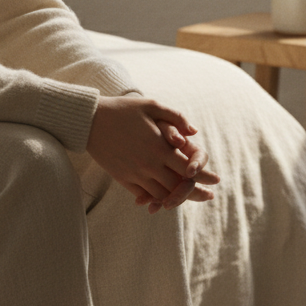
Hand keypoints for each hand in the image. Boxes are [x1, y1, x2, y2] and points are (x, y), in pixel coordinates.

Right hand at [85, 96, 217, 212]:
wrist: (90, 120)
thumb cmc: (123, 110)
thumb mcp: (151, 105)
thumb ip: (176, 117)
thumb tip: (194, 132)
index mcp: (159, 147)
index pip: (189, 168)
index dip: (204, 176)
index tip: (215, 181)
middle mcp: (149, 164)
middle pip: (178, 187)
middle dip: (195, 193)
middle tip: (207, 196)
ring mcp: (135, 173)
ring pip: (161, 195)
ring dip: (176, 198)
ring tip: (186, 199)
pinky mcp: (122, 178)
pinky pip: (143, 195)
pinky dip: (154, 199)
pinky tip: (162, 199)